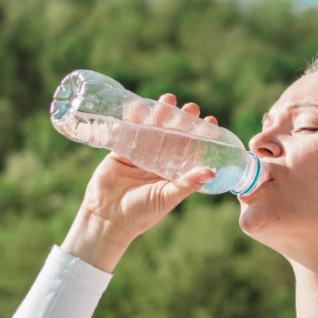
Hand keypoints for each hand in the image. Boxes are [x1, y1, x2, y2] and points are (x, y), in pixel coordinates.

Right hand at [62, 95, 218, 271]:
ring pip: (153, 129)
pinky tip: (138, 104)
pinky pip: (128, 131)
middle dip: (182, 120)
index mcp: (173, 172)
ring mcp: (140, 154)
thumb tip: (211, 172)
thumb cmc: (141, 214)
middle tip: (192, 107)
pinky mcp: (121, 151)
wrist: (106, 218)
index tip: (210, 121)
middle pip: (173, 135)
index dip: (201, 135)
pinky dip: (133, 117)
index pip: (191, 149)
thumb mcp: (167, 198)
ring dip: (160, 113)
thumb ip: (187, 184)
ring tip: (169, 99)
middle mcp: (159, 161)